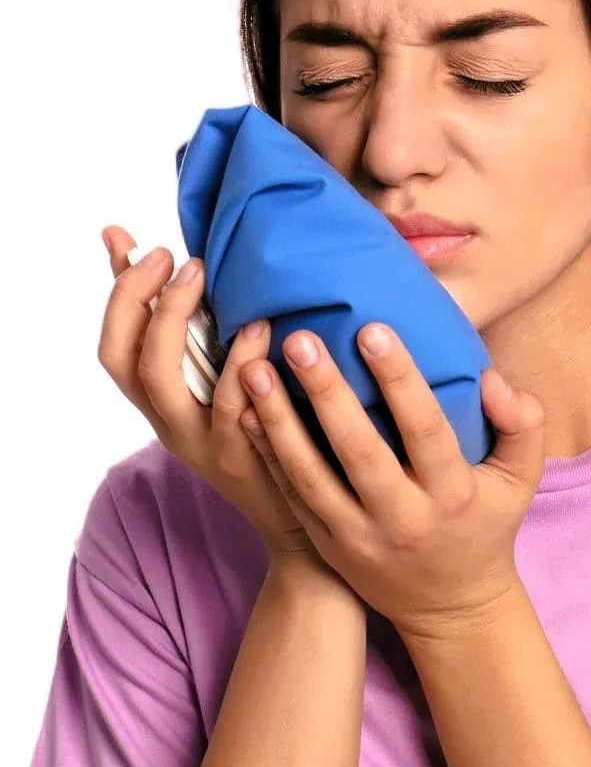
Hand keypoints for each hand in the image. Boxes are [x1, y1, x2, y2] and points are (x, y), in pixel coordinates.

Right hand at [97, 224, 319, 562]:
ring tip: (209, 278)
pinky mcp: (247, 455)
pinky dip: (243, 361)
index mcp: (165, 405)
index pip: (114, 350)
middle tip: (179, 258)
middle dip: (143, 301)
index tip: (141, 245)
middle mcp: (174, 424)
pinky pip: (234, 407)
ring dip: (178, 323)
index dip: (119, 295)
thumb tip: (158, 261)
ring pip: (164, 383)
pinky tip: (265, 328)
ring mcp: (206, 442)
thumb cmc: (263, 434)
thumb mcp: (224, 386)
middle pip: (129, 362)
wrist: (300, 520)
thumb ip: (202, 332)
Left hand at [237, 323, 545, 639]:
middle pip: (357, 450)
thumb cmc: (486, 524)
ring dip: (278, 421)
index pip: (424, 429)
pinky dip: (267, 454)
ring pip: (309, 475)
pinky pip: (292, 495)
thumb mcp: (521, 479)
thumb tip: (491, 379)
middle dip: (325, 392)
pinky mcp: (327, 543)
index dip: (399, 380)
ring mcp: (356, 535)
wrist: (451, 606)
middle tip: (298, 340)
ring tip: (253, 369)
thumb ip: (522, 424)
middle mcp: (400, 516)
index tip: (372, 330)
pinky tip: (245, 412)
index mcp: (451, 493)